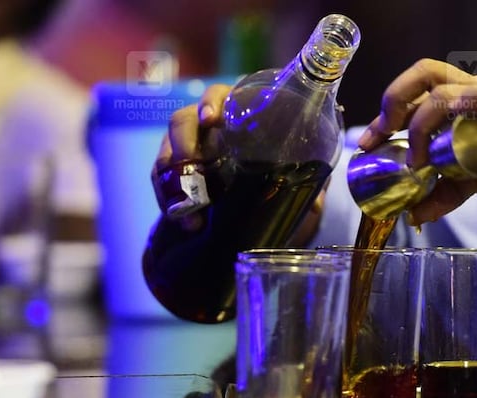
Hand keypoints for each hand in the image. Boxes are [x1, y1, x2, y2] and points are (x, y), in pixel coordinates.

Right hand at [149, 83, 326, 241]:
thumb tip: (316, 203)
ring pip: (166, 150)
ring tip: (190, 205)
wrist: (249, 209)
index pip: (219, 95)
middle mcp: (205, 127)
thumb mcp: (292, 177)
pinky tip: (187, 223)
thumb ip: (304, 183)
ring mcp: (185, 150)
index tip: (212, 120)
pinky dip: (169, 202)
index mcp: (235, 116)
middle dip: (183, 139)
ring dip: (172, 176)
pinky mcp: (171, 176)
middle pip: (183, 119)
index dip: (212, 103)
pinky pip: (160, 182)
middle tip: (191, 159)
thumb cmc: (273, 178)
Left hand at [357, 59, 476, 223]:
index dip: (387, 110)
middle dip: (392, 102)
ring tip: (418, 162)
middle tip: (380, 136)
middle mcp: (476, 92)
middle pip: (424, 72)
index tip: (369, 142)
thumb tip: (415, 214)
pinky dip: (457, 113)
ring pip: (441, 88)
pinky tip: (445, 147)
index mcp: (465, 102)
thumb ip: (445, 192)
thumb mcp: (476, 182)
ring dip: (418, 124)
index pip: (417, 88)